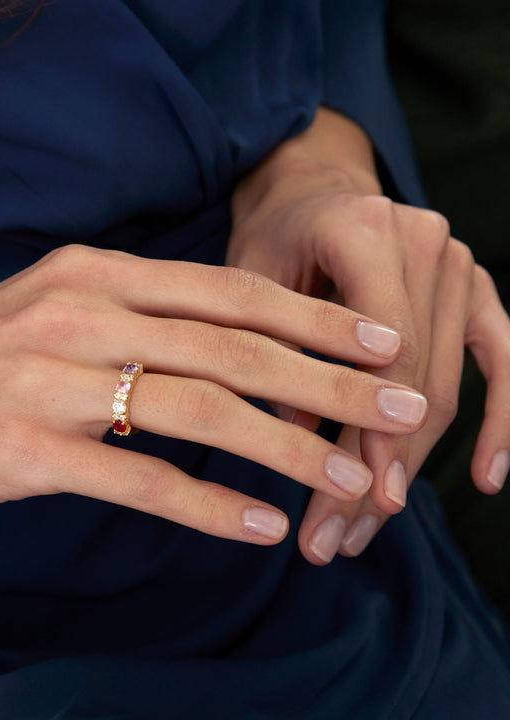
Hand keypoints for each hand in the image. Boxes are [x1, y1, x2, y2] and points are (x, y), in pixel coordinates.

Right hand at [0, 244, 425, 543]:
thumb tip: (216, 349)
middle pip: (232, 347)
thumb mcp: (52, 311)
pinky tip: (258, 526)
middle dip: (327, 378)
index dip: (311, 318)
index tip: (378, 344)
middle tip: (401, 405)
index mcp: (93, 274)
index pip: (228, 292)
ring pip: (197, 410)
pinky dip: (205, 505)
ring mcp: (50, 379)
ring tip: (350, 477)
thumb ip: (130, 318)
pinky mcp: (23, 446)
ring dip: (284, 447)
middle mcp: (80, 314)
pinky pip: (135, 477)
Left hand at [228, 124, 509, 561]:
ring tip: (372, 525)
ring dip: (413, 463)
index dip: (371, 431)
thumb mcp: (250, 287)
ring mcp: (458, 266)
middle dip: (379, 466)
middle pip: (414, 380)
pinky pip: (502, 360)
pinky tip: (486, 476)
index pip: (381, 350)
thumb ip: (276, 355)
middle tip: (339, 535)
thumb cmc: (270, 239)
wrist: (310, 191)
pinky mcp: (475, 290)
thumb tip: (295, 448)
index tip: (352, 502)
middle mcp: (424, 243)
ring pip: (447, 386)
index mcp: (364, 230)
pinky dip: (499, 419)